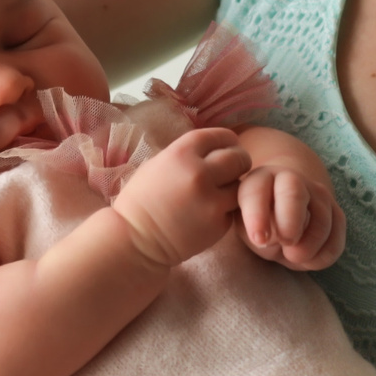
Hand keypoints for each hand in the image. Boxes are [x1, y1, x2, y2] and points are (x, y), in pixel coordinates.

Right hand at [112, 127, 250, 267]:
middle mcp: (199, 173)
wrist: (134, 239)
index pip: (220, 136)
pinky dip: (225, 210)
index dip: (227, 141)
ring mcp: (211, 200)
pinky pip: (232, 210)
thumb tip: (212, 149)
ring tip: (219, 193)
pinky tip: (209, 213)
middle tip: (232, 171)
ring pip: (241, 185)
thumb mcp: (157, 164)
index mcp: (181, 153)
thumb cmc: (140, 201)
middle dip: (238, 163)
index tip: (228, 147)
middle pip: (239, 158)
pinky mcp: (218, 224)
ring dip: (234, 187)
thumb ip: (186, 155)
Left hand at [237, 161, 344, 270]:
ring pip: (321, 221)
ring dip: (308, 246)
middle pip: (294, 194)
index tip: (260, 240)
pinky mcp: (336, 213)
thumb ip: (251, 229)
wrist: (281, 220)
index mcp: (260, 180)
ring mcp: (318, 194)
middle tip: (285, 242)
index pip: (256, 192)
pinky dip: (323, 256)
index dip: (258, 216)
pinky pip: (336, 239)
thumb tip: (269, 237)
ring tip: (292, 256)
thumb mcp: (244, 228)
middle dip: (290, 222)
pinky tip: (307, 259)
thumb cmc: (258, 224)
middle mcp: (291, 180)